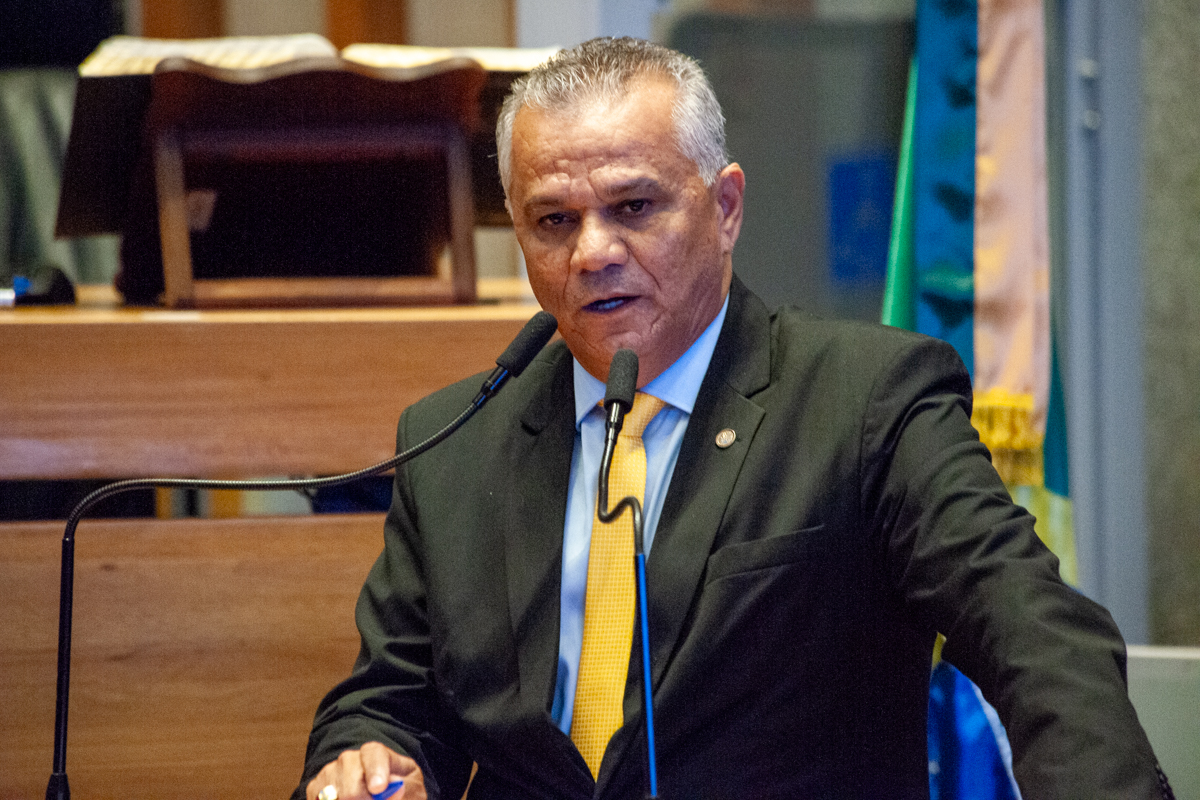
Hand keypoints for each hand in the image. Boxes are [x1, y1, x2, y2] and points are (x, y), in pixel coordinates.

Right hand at [306, 742, 426, 799]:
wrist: (385, 795)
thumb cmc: (401, 795)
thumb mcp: (413, 792)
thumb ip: (408, 790)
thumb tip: (397, 787)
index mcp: (376, 755)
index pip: (373, 753)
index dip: (376, 770)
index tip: (379, 788)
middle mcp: (349, 760)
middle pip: (349, 776)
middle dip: (361, 797)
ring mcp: (329, 773)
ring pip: (332, 792)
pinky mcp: (315, 790)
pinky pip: (316, 799)